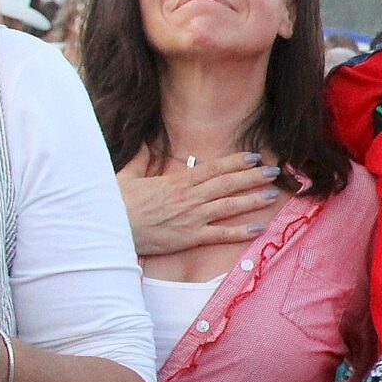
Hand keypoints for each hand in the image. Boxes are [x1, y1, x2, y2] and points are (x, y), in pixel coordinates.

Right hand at [116, 153, 282, 257]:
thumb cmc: (115, 204)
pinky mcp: (189, 238)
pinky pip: (220, 234)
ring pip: (228, 206)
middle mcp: (189, 198)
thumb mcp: (127, 176)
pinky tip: (259, 228)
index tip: (255, 157)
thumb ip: (141, 160)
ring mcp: (191, 218)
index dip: (236, 162)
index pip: (213, 169)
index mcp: (177, 182)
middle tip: (275, 172)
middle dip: (253, 177)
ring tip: (273, 195)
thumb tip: (146, 143)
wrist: (107, 229)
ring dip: (252, 200)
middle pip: (227, 184)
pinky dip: (241, 232)